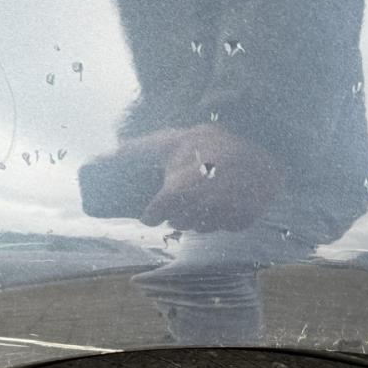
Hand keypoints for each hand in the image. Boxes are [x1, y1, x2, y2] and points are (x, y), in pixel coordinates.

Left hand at [132, 124, 286, 231]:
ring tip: (207, 194)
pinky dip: (226, 217)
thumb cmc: (208, 141)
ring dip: (201, 216)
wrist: (261, 139)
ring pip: (201, 228)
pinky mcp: (245, 219)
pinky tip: (228, 199)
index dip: (153, 210)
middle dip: (178, 211)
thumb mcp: (170, 142)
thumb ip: (137, 151)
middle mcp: (199, 207)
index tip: (157, 204)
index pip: (152, 217)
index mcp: (177, 191)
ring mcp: (224, 215)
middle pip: (177, 223)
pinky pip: (227, 227)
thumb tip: (106, 156)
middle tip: (187, 193)